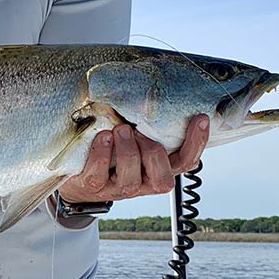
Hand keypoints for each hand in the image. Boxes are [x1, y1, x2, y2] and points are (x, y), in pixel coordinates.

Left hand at [58, 115, 208, 202]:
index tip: (200, 117)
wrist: (78, 174)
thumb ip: (147, 123)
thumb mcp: (133, 135)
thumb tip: (154, 91)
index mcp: (158, 168)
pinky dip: (102, 155)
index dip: (197, 142)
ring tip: (120, 129)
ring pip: (132, 179)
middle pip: (163, 177)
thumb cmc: (112, 149)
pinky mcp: (94, 186)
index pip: (186, 161)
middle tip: (137, 129)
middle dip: (153, 151)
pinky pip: (100, 175)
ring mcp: (119, 187)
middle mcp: (143, 182)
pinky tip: (102, 137)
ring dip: (128, 151)